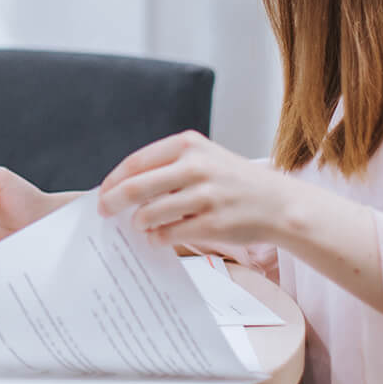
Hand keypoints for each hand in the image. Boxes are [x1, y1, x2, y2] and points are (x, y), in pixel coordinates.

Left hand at [96, 130, 301, 250]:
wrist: (280, 204)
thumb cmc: (234, 181)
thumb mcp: (204, 158)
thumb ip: (167, 167)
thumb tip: (122, 188)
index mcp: (188, 145)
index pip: (136, 162)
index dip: (113, 180)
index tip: (102, 192)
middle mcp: (196, 167)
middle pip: (136, 188)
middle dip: (113, 202)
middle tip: (104, 212)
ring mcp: (206, 196)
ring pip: (149, 214)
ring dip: (139, 224)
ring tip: (142, 226)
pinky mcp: (213, 223)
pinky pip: (169, 234)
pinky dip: (158, 238)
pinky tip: (159, 237)